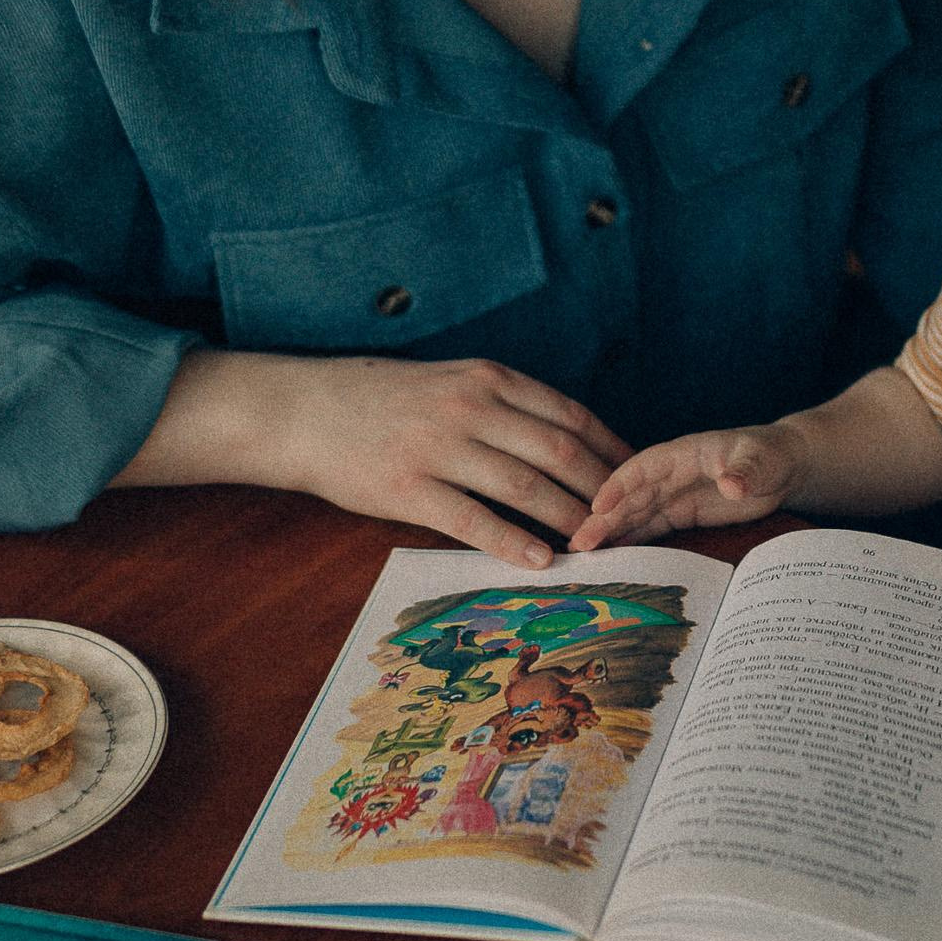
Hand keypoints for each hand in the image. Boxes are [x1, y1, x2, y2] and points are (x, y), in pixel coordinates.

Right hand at [288, 357, 631, 565]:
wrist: (304, 411)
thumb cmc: (381, 400)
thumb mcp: (450, 381)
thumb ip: (502, 404)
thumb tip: (563, 442)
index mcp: (487, 379)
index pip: (570, 416)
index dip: (611, 451)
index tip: (637, 480)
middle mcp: (470, 407)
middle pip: (558, 452)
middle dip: (601, 492)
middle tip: (628, 524)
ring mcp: (439, 447)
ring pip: (525, 487)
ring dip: (568, 521)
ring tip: (595, 548)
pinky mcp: (408, 489)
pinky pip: (472, 519)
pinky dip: (512, 542)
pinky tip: (539, 561)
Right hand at [569, 423, 800, 549]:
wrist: (784, 468)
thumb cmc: (771, 455)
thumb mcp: (762, 461)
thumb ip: (745, 471)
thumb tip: (730, 485)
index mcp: (683, 454)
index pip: (643, 467)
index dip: (619, 485)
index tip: (598, 505)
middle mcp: (671, 474)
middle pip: (630, 495)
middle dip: (603, 518)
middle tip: (578, 543)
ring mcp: (673, 494)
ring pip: (634, 514)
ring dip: (609, 532)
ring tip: (582, 555)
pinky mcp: (681, 513)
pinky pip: (649, 527)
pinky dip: (630, 540)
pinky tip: (611, 557)